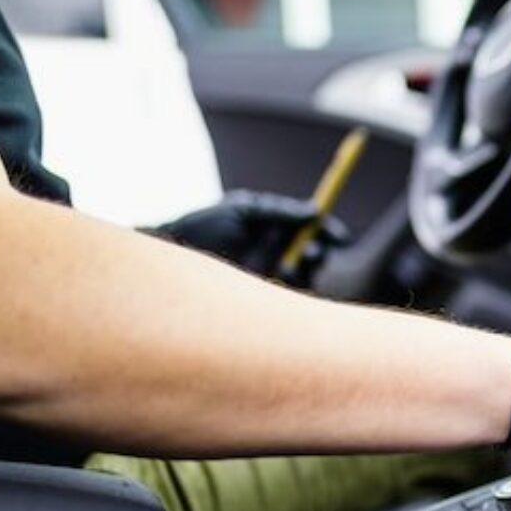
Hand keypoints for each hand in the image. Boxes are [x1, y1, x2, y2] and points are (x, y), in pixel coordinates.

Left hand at [154, 190, 349, 285]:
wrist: (171, 252)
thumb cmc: (202, 226)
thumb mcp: (243, 210)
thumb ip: (280, 211)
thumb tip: (315, 211)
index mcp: (275, 226)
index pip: (314, 229)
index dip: (330, 233)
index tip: (339, 237)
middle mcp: (277, 251)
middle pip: (316, 255)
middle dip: (319, 254)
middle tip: (311, 254)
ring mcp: (271, 276)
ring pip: (305, 277)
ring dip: (301, 272)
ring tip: (280, 266)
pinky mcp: (262, 299)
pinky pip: (287, 299)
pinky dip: (286, 290)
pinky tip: (266, 282)